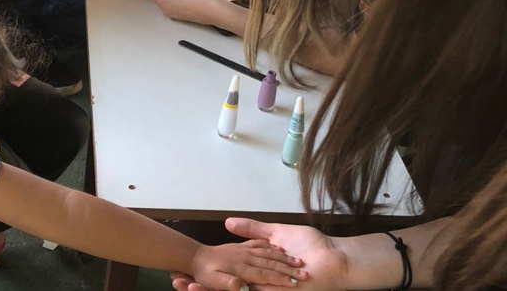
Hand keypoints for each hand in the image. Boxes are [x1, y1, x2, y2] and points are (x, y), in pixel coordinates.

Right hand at [171, 218, 349, 290]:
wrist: (331, 260)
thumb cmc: (309, 247)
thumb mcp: (275, 234)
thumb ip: (252, 230)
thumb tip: (229, 222)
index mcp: (254, 270)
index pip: (222, 273)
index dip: (202, 274)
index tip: (179, 272)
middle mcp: (257, 282)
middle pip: (221, 287)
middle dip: (197, 285)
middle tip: (176, 282)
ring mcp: (265, 289)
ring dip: (205, 290)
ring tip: (185, 287)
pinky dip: (227, 290)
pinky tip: (208, 289)